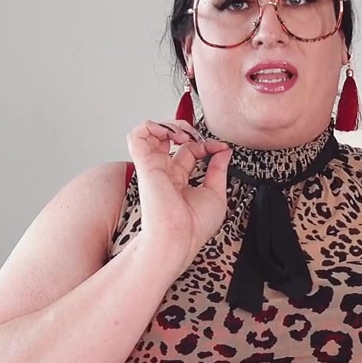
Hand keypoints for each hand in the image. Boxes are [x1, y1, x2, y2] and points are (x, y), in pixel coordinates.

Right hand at [125, 119, 231, 270]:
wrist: (178, 238)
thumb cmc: (193, 227)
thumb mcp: (216, 193)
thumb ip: (219, 169)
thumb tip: (224, 150)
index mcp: (179, 180)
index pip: (189, 150)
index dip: (206, 143)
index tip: (220, 149)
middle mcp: (165, 172)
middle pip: (169, 137)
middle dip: (185, 127)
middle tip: (197, 135)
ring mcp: (154, 167)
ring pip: (150, 132)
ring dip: (168, 124)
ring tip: (182, 132)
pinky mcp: (145, 165)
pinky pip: (137, 135)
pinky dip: (152, 126)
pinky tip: (169, 133)